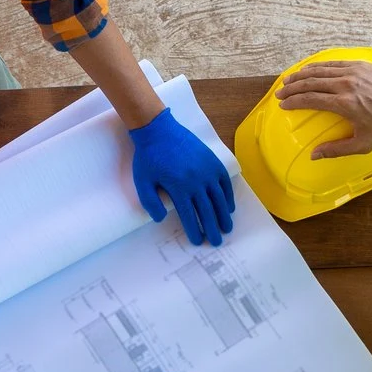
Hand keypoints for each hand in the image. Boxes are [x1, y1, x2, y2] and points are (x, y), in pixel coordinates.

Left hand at [127, 108, 235, 246]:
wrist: (158, 129)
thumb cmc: (148, 157)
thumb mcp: (142, 182)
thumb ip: (151, 203)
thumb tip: (161, 219)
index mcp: (179, 188)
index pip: (189, 215)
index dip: (194, 230)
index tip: (197, 241)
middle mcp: (196, 181)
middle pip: (207, 211)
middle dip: (212, 228)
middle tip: (216, 242)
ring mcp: (207, 171)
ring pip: (219, 199)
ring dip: (224, 216)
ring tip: (227, 228)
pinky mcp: (212, 162)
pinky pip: (224, 183)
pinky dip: (228, 196)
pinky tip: (229, 207)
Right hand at [274, 61, 371, 157]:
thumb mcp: (362, 144)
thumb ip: (336, 149)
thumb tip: (314, 155)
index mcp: (344, 104)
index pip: (311, 100)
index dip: (294, 101)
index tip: (283, 104)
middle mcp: (345, 84)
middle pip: (311, 83)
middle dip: (293, 87)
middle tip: (280, 92)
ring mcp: (353, 72)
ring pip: (320, 70)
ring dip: (302, 75)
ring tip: (289, 79)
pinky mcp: (360, 64)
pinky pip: (334, 63)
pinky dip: (319, 67)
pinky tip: (310, 70)